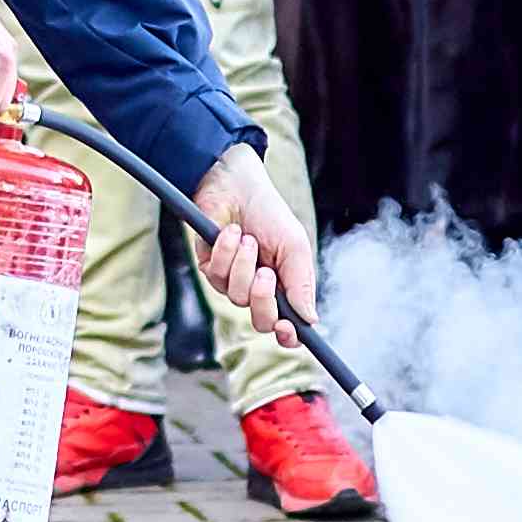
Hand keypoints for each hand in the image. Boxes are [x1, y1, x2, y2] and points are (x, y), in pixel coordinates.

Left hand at [190, 142, 319, 327]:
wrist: (237, 185)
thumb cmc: (270, 214)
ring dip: (243, 265)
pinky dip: (225, 252)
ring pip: (237, 297)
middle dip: (262, 298)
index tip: (287, 329)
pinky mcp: (211, 269)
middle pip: (262, 321)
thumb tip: (311, 320)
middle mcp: (259, 289)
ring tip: (247, 238)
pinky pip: (216, 277)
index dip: (288, 335)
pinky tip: (231, 232)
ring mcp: (234, 281)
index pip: (288, 325)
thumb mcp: (294, 245)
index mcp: (285, 286)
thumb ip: (302, 283)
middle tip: (265, 272)